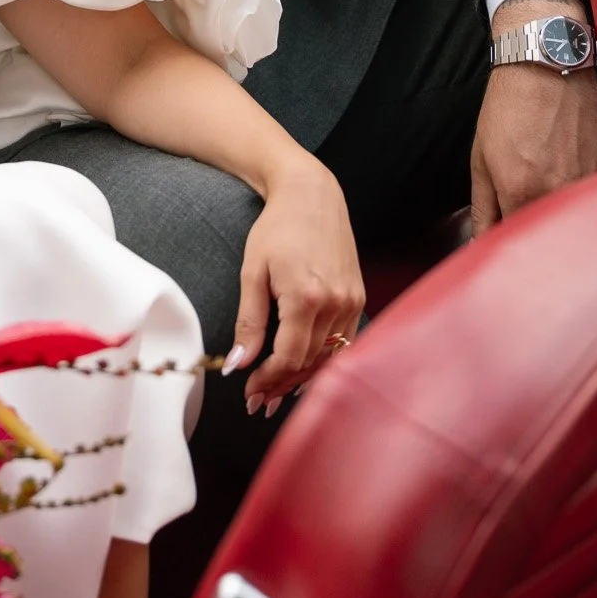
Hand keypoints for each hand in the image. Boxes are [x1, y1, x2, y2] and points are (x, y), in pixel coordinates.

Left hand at [233, 159, 364, 414]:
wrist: (311, 195)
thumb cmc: (276, 229)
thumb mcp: (252, 272)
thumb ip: (248, 322)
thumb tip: (238, 365)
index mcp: (305, 297)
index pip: (288, 358)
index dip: (267, 381)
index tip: (249, 393)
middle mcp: (335, 303)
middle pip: (309, 362)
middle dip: (281, 385)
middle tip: (258, 402)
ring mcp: (351, 301)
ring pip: (328, 357)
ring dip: (303, 378)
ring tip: (278, 394)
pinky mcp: (358, 298)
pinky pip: (343, 342)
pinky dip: (324, 360)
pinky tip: (305, 371)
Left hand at [471, 62, 596, 235]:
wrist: (546, 65)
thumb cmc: (509, 107)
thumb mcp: (481, 158)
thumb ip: (483, 207)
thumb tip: (480, 242)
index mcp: (521, 191)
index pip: (517, 240)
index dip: (509, 238)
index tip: (505, 228)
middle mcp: (558, 190)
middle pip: (550, 232)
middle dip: (535, 223)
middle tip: (526, 195)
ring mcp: (590, 179)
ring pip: (577, 216)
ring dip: (562, 208)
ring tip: (548, 172)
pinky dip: (586, 193)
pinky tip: (571, 166)